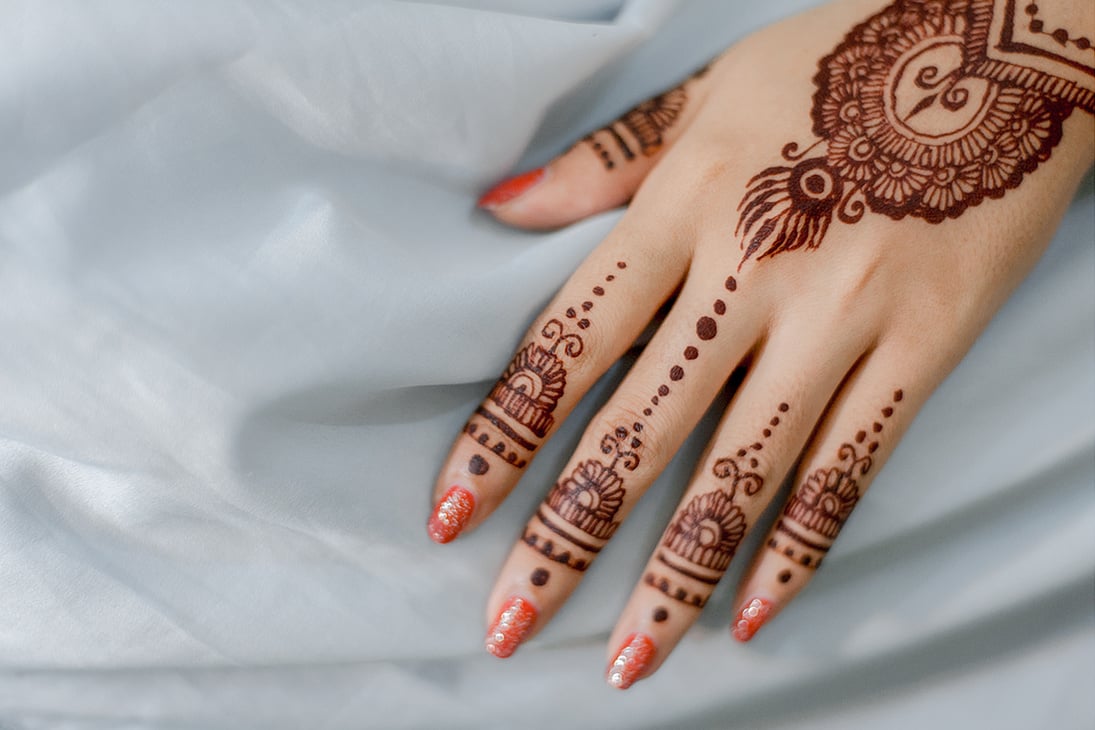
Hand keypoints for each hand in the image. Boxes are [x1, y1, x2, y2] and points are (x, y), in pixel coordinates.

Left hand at [428, 0, 1094, 688]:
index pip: (570, 343)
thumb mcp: (707, 87)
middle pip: (639, 429)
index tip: (452, 513)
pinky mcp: (923, 348)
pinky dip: (801, 548)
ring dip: (675, 578)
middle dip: (566, 536)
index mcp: (686, 204)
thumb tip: (496, 210)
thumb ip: (599, 160)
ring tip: (626, 662)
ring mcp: (843, 318)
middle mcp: (754, 272)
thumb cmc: (840, 58)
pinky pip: (851, 466)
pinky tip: (752, 616)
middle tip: (511, 623)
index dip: (504, 435)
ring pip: (741, 471)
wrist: (1009, 40)